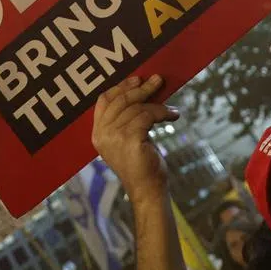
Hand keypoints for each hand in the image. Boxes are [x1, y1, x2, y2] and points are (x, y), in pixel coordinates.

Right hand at [91, 74, 179, 203]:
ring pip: (137, 108)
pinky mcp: (130, 140)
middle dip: (140, 88)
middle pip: (120, 101)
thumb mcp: (127, 139)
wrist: (148, 190)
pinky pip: (147, 116)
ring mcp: (114, 137)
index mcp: (98, 133)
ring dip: (157, 104)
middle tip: (158, 80)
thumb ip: (126, 120)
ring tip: (171, 109)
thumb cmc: (141, 164)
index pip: (104, 101)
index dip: (120, 87)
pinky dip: (162, 112)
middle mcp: (102, 134)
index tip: (136, 79)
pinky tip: (173, 115)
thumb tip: (142, 92)